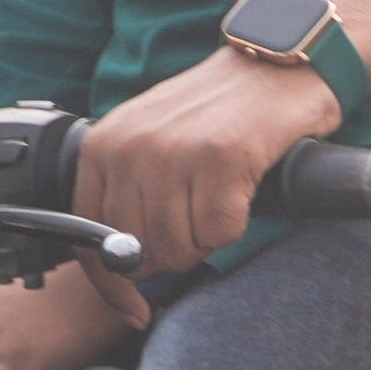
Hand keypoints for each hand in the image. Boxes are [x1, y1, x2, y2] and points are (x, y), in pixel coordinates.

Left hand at [77, 44, 334, 270]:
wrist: (283, 62)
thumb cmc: (222, 108)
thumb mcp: (154, 137)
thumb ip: (128, 189)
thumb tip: (125, 267)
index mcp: (104, 144)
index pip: (87, 236)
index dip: (110, 283)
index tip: (133, 307)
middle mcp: (132, 147)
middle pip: (138, 250)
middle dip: (172, 253)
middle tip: (200, 224)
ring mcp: (175, 152)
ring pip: (178, 246)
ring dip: (206, 239)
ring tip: (222, 199)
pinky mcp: (222, 158)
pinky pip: (219, 231)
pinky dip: (235, 224)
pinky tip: (242, 192)